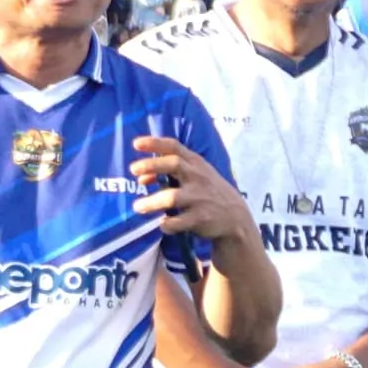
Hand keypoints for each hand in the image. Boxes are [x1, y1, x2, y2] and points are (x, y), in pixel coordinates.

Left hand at [131, 135, 252, 248]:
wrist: (235, 217)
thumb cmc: (206, 191)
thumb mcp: (193, 176)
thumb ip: (168, 173)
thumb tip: (140, 178)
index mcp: (195, 163)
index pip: (174, 147)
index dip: (155, 143)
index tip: (136, 143)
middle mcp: (197, 177)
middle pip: (174, 165)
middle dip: (152, 165)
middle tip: (132, 169)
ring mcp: (199, 198)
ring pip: (171, 198)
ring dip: (151, 202)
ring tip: (137, 206)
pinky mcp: (200, 219)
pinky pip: (177, 222)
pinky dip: (166, 224)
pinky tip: (163, 224)